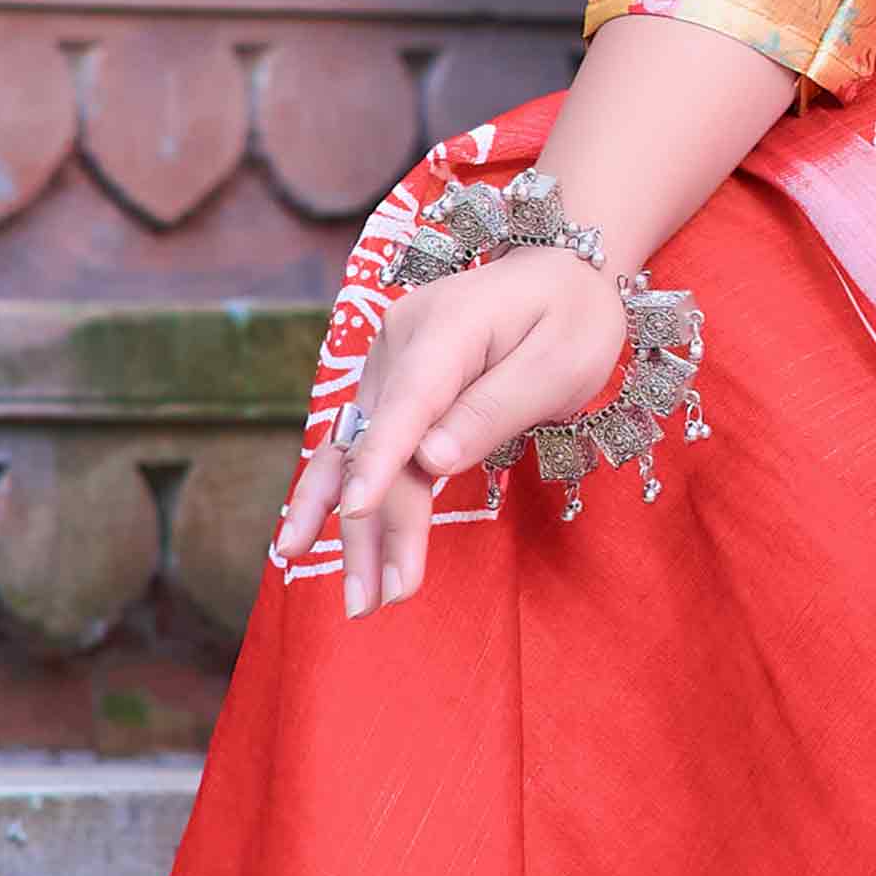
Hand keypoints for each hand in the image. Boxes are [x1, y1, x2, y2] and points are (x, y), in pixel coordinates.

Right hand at [268, 244, 631, 617]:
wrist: (558, 273)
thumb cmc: (571, 317)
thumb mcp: (559, 360)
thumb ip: (495, 408)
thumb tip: (433, 460)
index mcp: (446, 328)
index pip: (408, 402)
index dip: (380, 461)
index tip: (358, 512)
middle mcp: (398, 345)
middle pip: (378, 445)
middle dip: (373, 526)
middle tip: (376, 602)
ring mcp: (388, 368)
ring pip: (359, 456)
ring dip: (351, 527)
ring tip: (354, 598)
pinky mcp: (390, 391)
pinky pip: (361, 449)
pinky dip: (339, 497)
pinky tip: (303, 540)